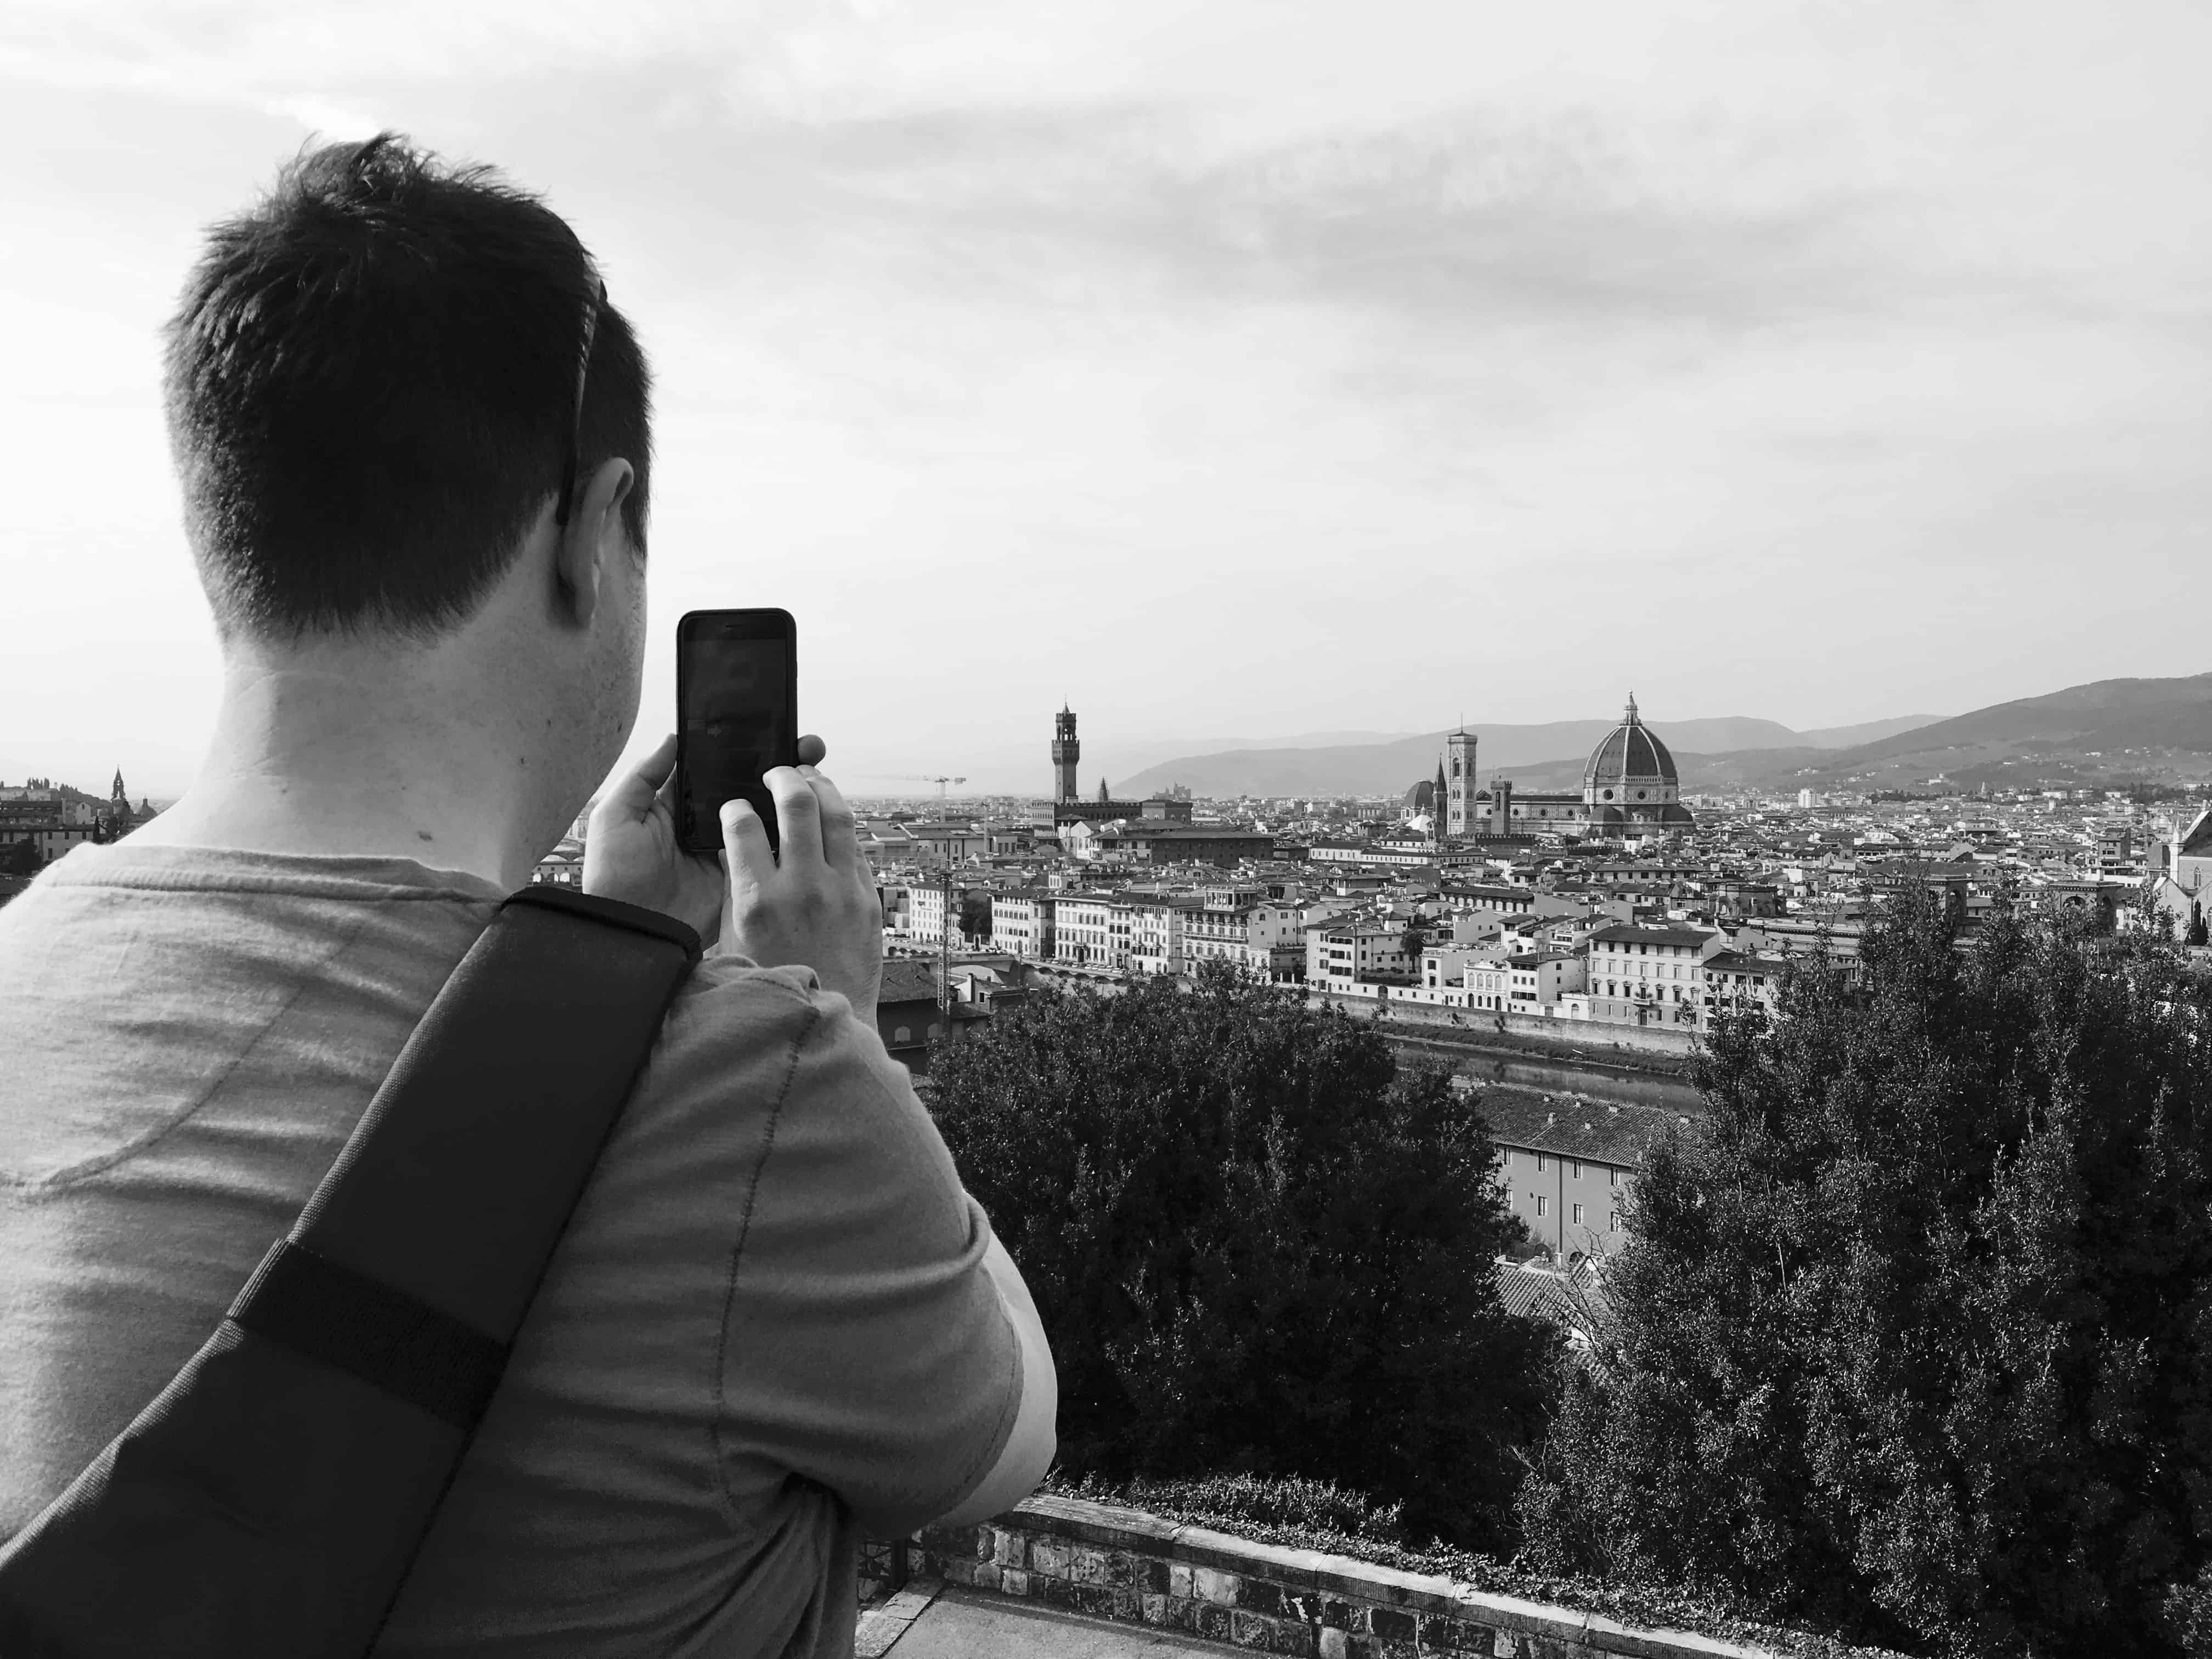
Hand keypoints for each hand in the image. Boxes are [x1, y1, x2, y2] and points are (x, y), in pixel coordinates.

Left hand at [582, 731, 827, 942]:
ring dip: (789, 795)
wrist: (631, 931)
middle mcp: (707, 822)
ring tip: (814, 771)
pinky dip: (789, 834)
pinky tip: (811, 812)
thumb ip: (643, 777)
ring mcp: (727, 848)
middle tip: (806, 744)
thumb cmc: (613, 875)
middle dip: (777, 765)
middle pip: (746, 787)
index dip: (741, 747)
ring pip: (764, 815)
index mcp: (679, 804)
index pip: (715, 768)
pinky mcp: (742, 874)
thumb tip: (673, 738)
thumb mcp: (615, 817)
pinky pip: (768, 850)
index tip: (769, 725)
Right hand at [721, 764, 882, 1026]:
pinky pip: (857, 848)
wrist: (828, 1021)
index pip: (742, 827)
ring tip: (809, 776)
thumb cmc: (774, 982)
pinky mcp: (869, 900)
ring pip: (837, 816)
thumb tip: (731, 847)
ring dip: (822, 787)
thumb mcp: (736, 940)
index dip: (735, 806)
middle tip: (776, 771)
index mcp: (758, 901)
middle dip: (784, 777)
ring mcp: (842, 892)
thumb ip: (734, 890)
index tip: (734, 804)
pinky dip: (842, 827)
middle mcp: (803, 889)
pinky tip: (832, 819)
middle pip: (797, 806)